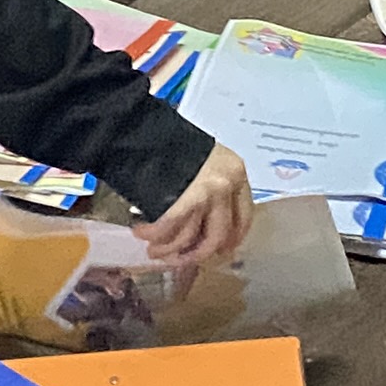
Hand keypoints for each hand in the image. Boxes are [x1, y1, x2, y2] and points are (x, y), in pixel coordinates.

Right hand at [140, 146, 252, 271]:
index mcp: (236, 173)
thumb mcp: (203, 160)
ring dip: (170, 249)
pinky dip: (155, 236)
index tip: (219, 251)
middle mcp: (227, 186)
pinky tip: (142, 233)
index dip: (231, 239)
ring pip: (191, 237)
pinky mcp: (185, 201)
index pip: (244, 217)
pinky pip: (170, 230)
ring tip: (154, 251)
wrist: (144, 126)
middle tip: (180, 259)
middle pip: (218, 235)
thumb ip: (210, 187)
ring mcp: (207, 194)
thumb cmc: (170, 140)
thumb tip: (202, 222)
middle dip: (196, 253)